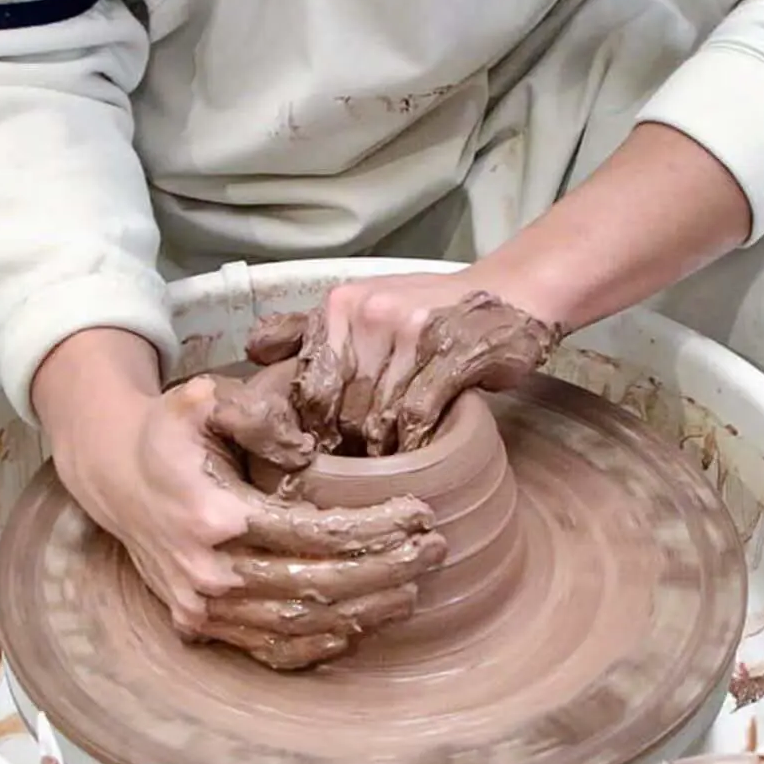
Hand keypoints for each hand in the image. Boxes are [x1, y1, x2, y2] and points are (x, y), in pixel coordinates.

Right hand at [43, 353, 445, 671]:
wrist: (114, 475)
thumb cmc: (170, 433)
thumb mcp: (201, 398)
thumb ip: (252, 411)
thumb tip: (303, 450)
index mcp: (215, 516)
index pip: (315, 534)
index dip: (375, 529)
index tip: (421, 512)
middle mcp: (208, 574)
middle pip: (317, 586)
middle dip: (386, 570)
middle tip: (434, 551)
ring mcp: (202, 608)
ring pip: (298, 626)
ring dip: (363, 613)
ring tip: (412, 590)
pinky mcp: (199, 625)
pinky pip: (268, 649)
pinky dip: (317, 645)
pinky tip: (357, 629)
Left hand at [247, 279, 560, 454]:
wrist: (512, 294)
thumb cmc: (429, 309)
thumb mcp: (363, 304)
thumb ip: (307, 329)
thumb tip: (251, 352)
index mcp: (340, 306)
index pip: (307, 385)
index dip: (310, 429)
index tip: (316, 454)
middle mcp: (369, 314)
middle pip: (339, 407)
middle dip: (343, 444)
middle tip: (350, 469)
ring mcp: (411, 333)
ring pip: (375, 417)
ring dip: (378, 450)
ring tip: (384, 467)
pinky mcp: (451, 356)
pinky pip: (415, 418)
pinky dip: (412, 445)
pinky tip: (416, 454)